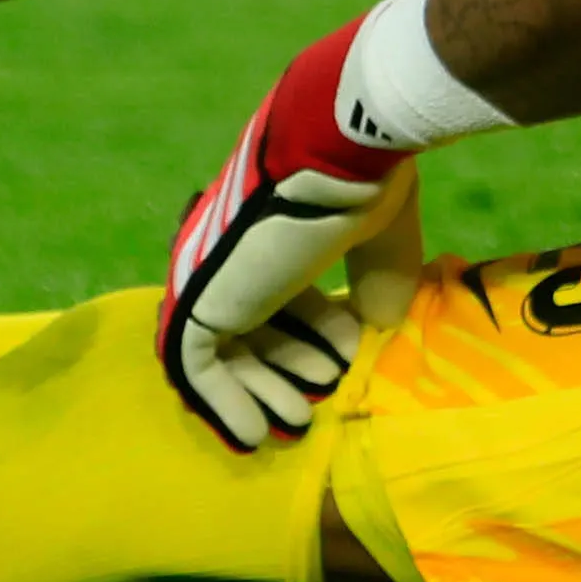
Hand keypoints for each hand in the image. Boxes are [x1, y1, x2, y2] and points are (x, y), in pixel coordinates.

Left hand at [157, 17, 417, 450]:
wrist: (338, 149)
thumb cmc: (365, 180)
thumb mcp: (381, 239)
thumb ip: (380, 278)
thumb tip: (383, 324)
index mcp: (275, 231)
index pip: (284, 291)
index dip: (316, 331)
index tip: (346, 360)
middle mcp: (237, 252)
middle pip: (253, 323)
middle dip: (286, 368)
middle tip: (319, 399)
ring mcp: (212, 275)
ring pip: (225, 347)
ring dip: (261, 389)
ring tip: (297, 419)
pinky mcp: (197, 298)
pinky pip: (197, 364)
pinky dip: (223, 401)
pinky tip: (256, 432)